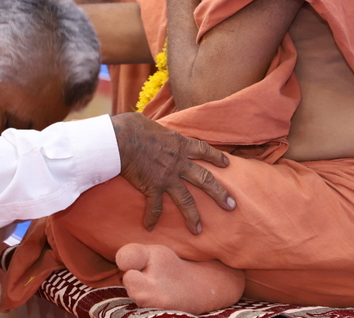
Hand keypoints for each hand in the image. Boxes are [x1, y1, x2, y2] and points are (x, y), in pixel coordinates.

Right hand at [111, 112, 234, 234]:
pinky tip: (149, 226)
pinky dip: (152, 217)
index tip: (227, 164)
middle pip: (205, 179)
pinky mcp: (153, 187)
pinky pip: (155, 207)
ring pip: (186, 200)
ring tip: (198, 230)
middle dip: (220, 194)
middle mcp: (179, 162)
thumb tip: (153, 129)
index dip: (216, 157)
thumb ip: (159, 132)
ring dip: (193, 216)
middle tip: (232, 206)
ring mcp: (167, 176)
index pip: (203, 150)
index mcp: (179, 144)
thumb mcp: (152, 124)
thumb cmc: (133, 127)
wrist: (121, 139)